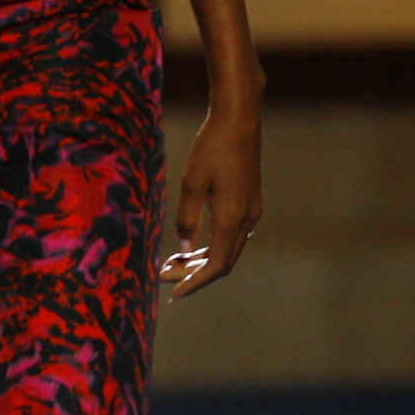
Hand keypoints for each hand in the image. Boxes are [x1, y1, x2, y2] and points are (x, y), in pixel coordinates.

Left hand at [159, 100, 262, 298]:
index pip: (216, 266)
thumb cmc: (212, 148)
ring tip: (172, 262)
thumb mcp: (192, 183)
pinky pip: (232, 235)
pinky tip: (191, 244)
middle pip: (223, 262)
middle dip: (194, 274)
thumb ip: (187, 220)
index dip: (194, 283)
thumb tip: (183, 250)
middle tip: (164, 276)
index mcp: (232, 218)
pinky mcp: (249, 201)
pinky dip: (211, 245)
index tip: (173, 294)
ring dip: (202, 260)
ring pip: (228, 249)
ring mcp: (251, 210)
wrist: (239, 120)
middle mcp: (247, 219)